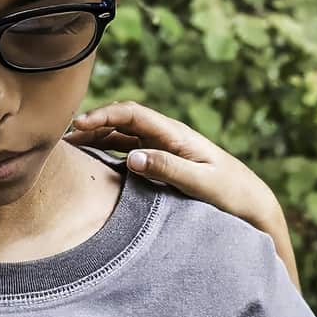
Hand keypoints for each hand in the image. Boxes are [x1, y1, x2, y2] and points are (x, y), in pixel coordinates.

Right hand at [71, 101, 297, 288]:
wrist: (253, 204)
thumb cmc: (233, 193)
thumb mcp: (202, 182)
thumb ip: (169, 168)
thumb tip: (133, 157)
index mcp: (177, 134)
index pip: (133, 113)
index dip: (104, 115)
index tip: (78, 125)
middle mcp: (169, 136)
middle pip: (123, 121)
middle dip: (93, 124)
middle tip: (62, 137)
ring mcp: (166, 148)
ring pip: (124, 135)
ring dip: (97, 137)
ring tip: (70, 146)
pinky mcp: (165, 162)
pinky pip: (131, 149)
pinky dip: (109, 149)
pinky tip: (94, 158)